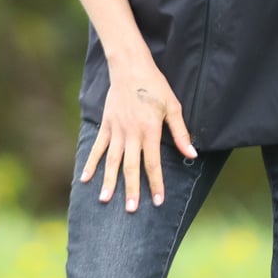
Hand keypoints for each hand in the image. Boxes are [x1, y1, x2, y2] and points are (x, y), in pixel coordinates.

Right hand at [80, 60, 196, 212]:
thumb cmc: (155, 86)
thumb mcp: (173, 106)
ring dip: (109, 181)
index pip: (153, 163)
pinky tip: (86, 178)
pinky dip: (91, 163)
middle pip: (131, 166)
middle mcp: (131, 133)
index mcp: (149, 130)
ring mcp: (116, 130)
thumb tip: (192, 154)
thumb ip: (181, 132)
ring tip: (105, 200)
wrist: (130, 67)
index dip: (156, 183)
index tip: (158, 201)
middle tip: (130, 210)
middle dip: (131, 189)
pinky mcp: (106, 125)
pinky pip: (98, 147)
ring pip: (112, 160)